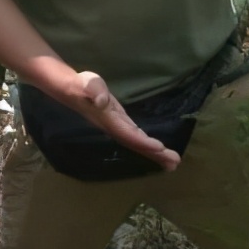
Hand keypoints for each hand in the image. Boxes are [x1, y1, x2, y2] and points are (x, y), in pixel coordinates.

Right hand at [63, 70, 180, 170]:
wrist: (73, 91)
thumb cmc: (82, 86)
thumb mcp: (89, 84)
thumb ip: (95, 91)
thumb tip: (101, 100)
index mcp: (110, 121)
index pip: (128, 134)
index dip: (143, 142)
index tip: (160, 148)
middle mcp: (116, 128)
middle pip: (136, 145)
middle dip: (154, 154)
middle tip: (174, 163)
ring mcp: (119, 128)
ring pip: (138, 144)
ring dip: (155, 154)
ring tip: (172, 163)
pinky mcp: (122, 124)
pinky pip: (137, 139)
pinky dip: (148, 146)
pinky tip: (158, 151)